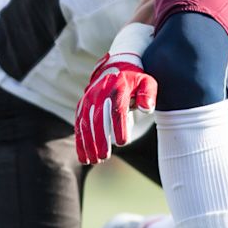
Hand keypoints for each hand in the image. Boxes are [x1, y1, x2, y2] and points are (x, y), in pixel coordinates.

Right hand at [74, 23, 157, 164]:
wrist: (116, 67)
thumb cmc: (135, 81)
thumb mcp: (147, 82)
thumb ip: (149, 94)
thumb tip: (147, 108)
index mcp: (118, 87)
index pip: (117, 108)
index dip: (119, 125)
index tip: (122, 142)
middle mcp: (100, 92)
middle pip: (98, 117)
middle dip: (99, 138)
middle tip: (104, 156)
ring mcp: (89, 99)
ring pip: (85, 122)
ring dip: (87, 143)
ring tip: (94, 160)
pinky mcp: (82, 105)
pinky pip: (78, 124)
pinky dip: (80, 141)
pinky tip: (84, 157)